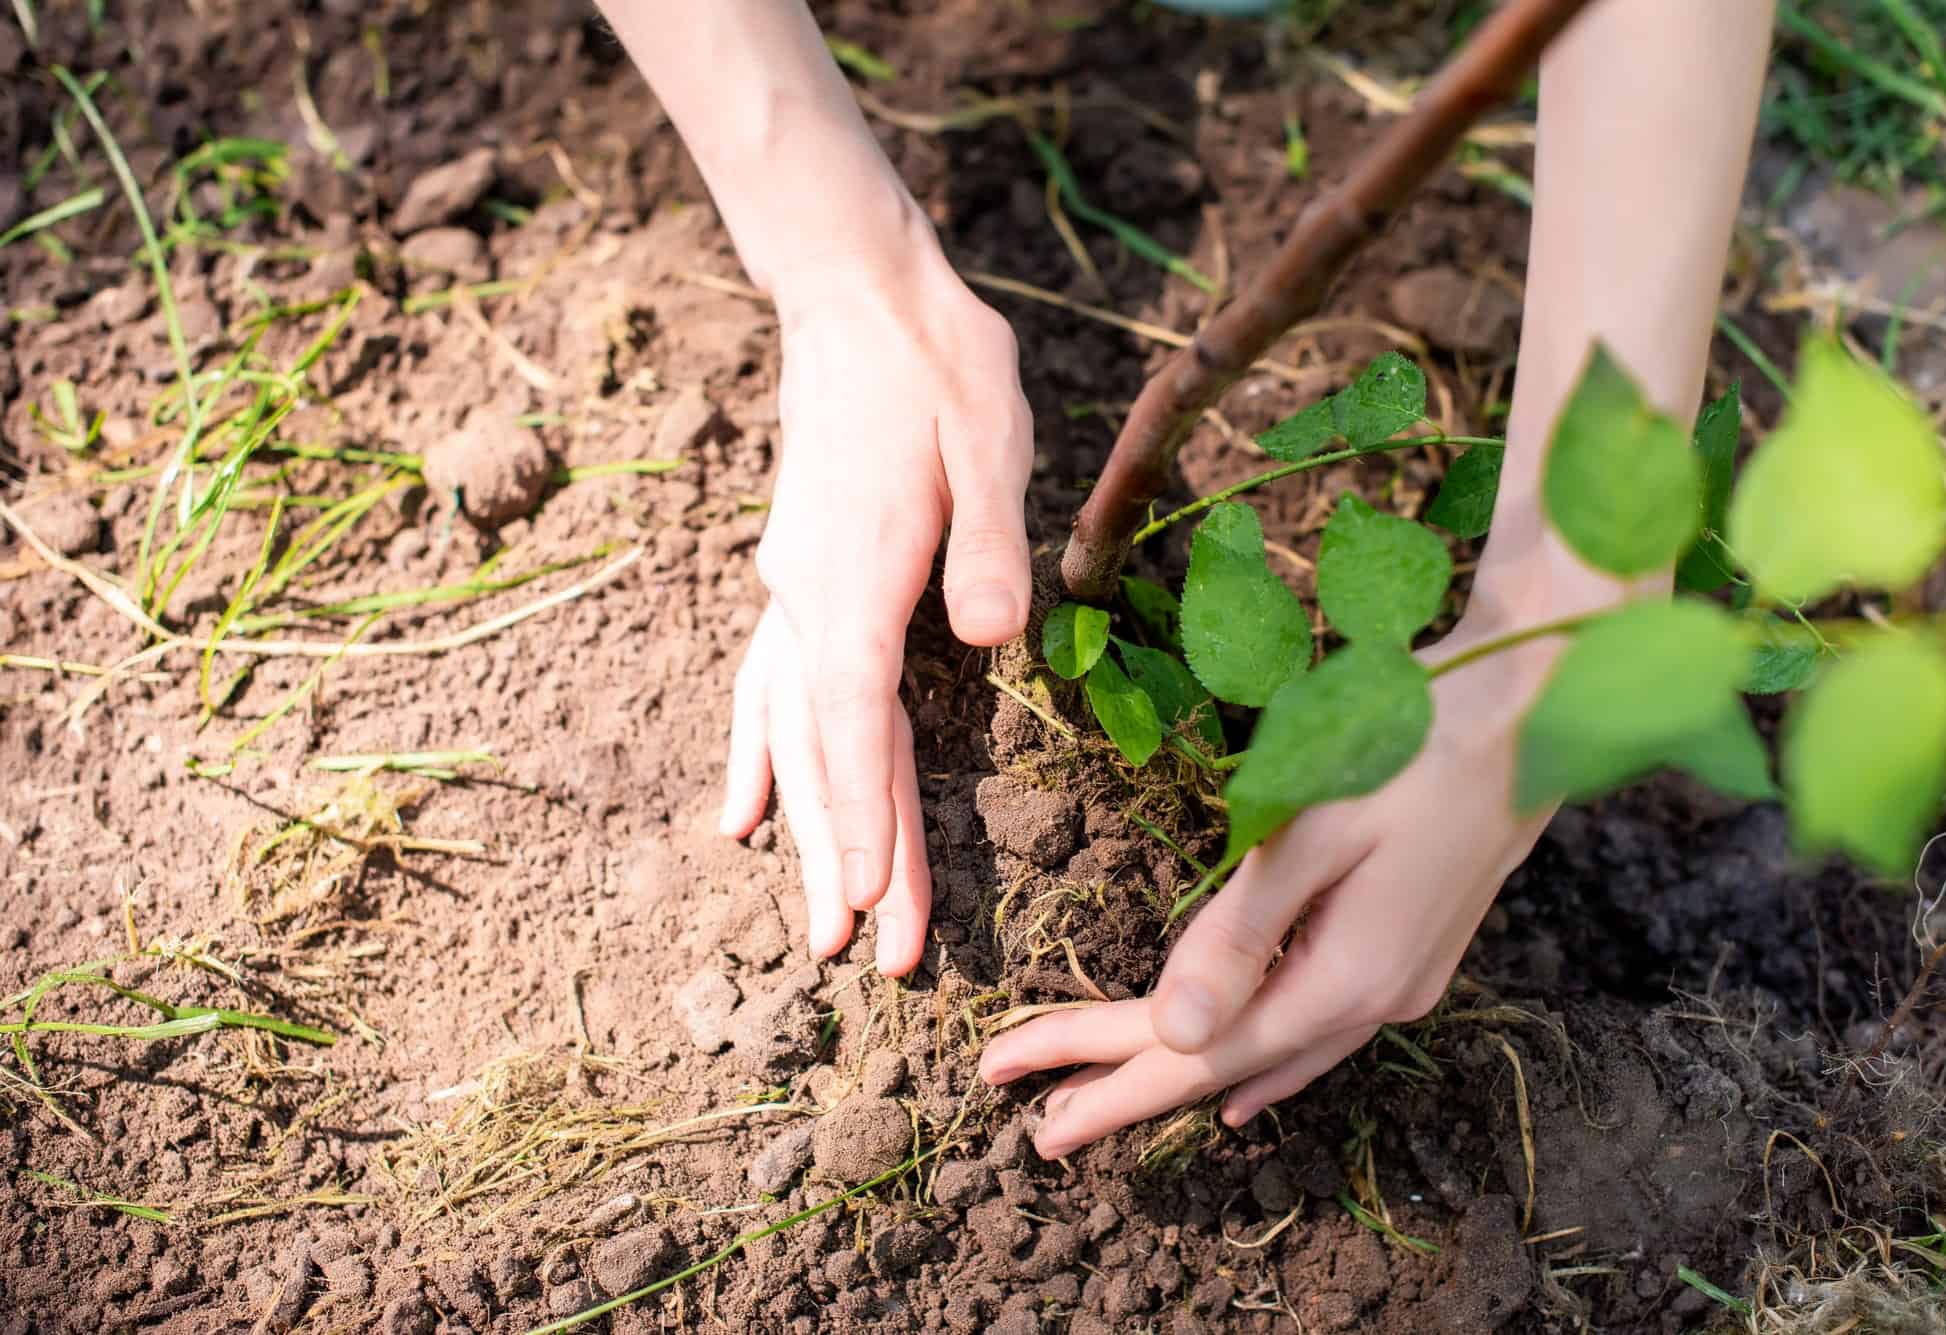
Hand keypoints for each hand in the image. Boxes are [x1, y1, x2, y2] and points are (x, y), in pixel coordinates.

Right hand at [719, 246, 1033, 977]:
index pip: (853, 722)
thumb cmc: (936, 365)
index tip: (873, 905)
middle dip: (847, 854)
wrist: (859, 300)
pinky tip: (745, 813)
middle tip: (860, 956)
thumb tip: (995, 642)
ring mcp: (793, 592)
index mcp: (853, 576)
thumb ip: (990, 547)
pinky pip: (770, 691)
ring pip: (792, 732)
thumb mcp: (988, 439)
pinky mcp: (802, 582)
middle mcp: (805, 597)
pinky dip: (763, 759)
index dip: (863, 818)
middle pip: (823, 748)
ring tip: (813, 919)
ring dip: (810, 826)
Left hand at [978, 604, 1567, 1156]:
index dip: (1098, 1069)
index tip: (1011, 1077)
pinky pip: (1315, 1033)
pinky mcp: (1413, 958)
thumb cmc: (1413, 745)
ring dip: (1186, 1079)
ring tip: (1108, 1105)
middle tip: (1037, 1127)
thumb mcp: (1311, 828)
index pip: (1193, 1052)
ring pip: (1271, 1057)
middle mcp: (1374, 1001)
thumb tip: (1172, 1034)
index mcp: (1343, 977)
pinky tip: (1238, 1089)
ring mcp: (1402, 986)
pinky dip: (1260, 1061)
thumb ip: (1238, 934)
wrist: (1539, 709)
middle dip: (1124, 1091)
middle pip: (1225, 1068)